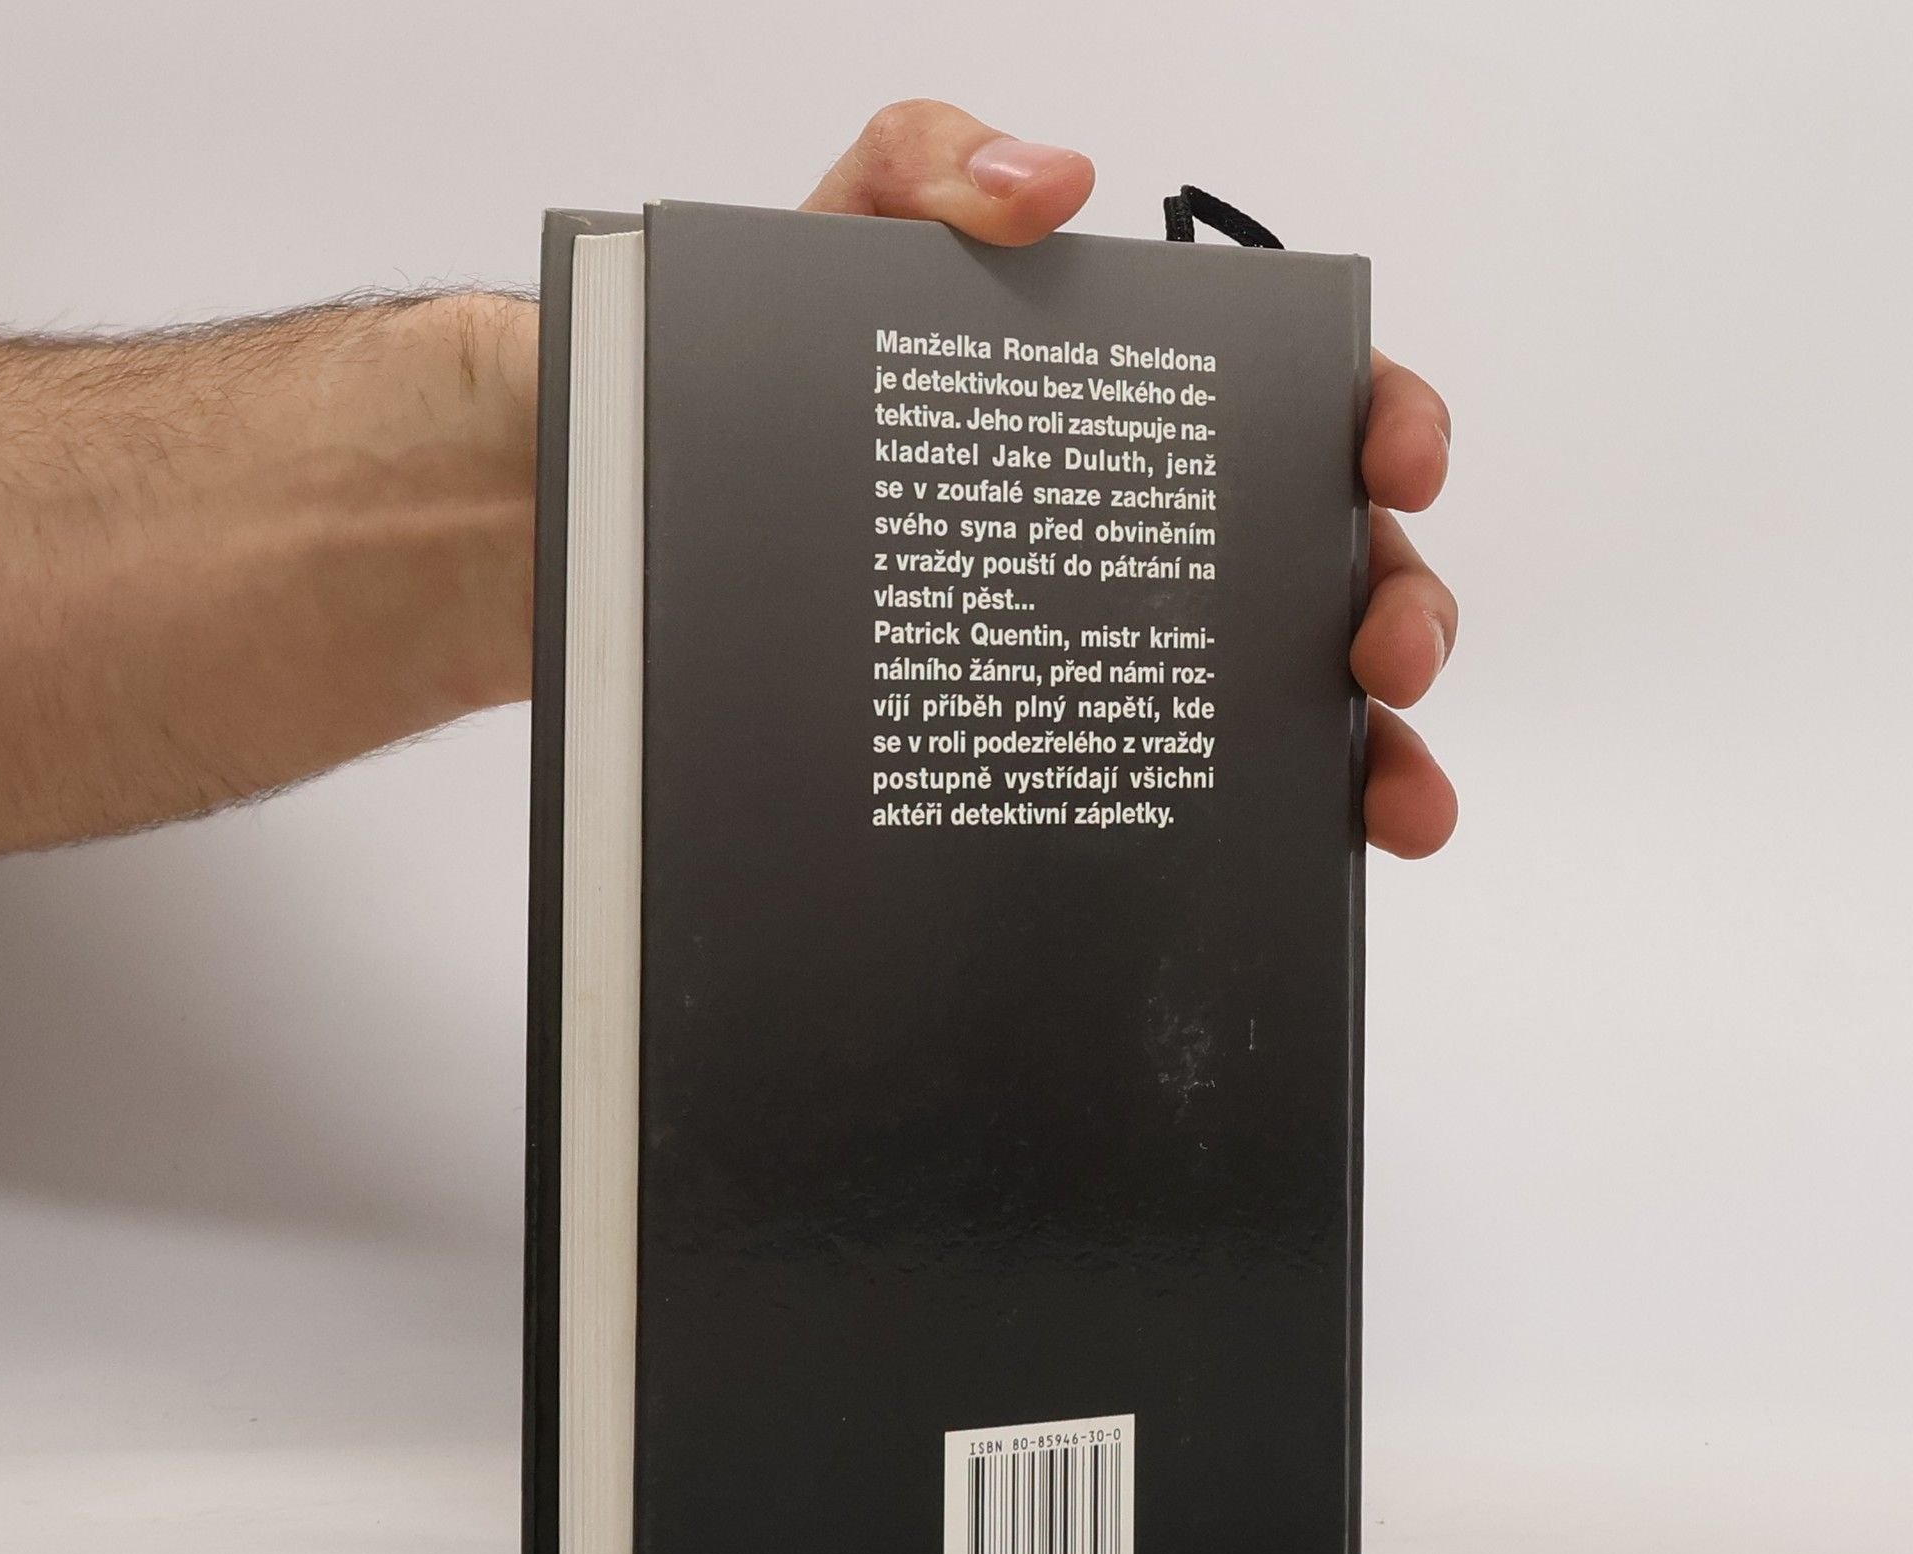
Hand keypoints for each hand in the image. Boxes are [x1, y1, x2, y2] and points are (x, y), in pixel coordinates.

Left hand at [805, 100, 1458, 857]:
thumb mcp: (831, 258)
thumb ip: (924, 171)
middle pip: (1341, 566)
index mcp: (1150, 415)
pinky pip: (1212, 790)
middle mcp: (1170, 535)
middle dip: (1403, 609)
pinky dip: (1288, 822)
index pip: (1312, 403)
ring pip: (1306, 699)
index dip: (1384, 423)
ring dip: (1383, 750)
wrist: (674, 534)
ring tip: (1400, 802)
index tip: (1395, 462)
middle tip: (1386, 657)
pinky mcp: (1086, 742)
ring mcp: (1139, 646)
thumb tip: (1050, 183)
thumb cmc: (780, 398)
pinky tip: (1313, 859)